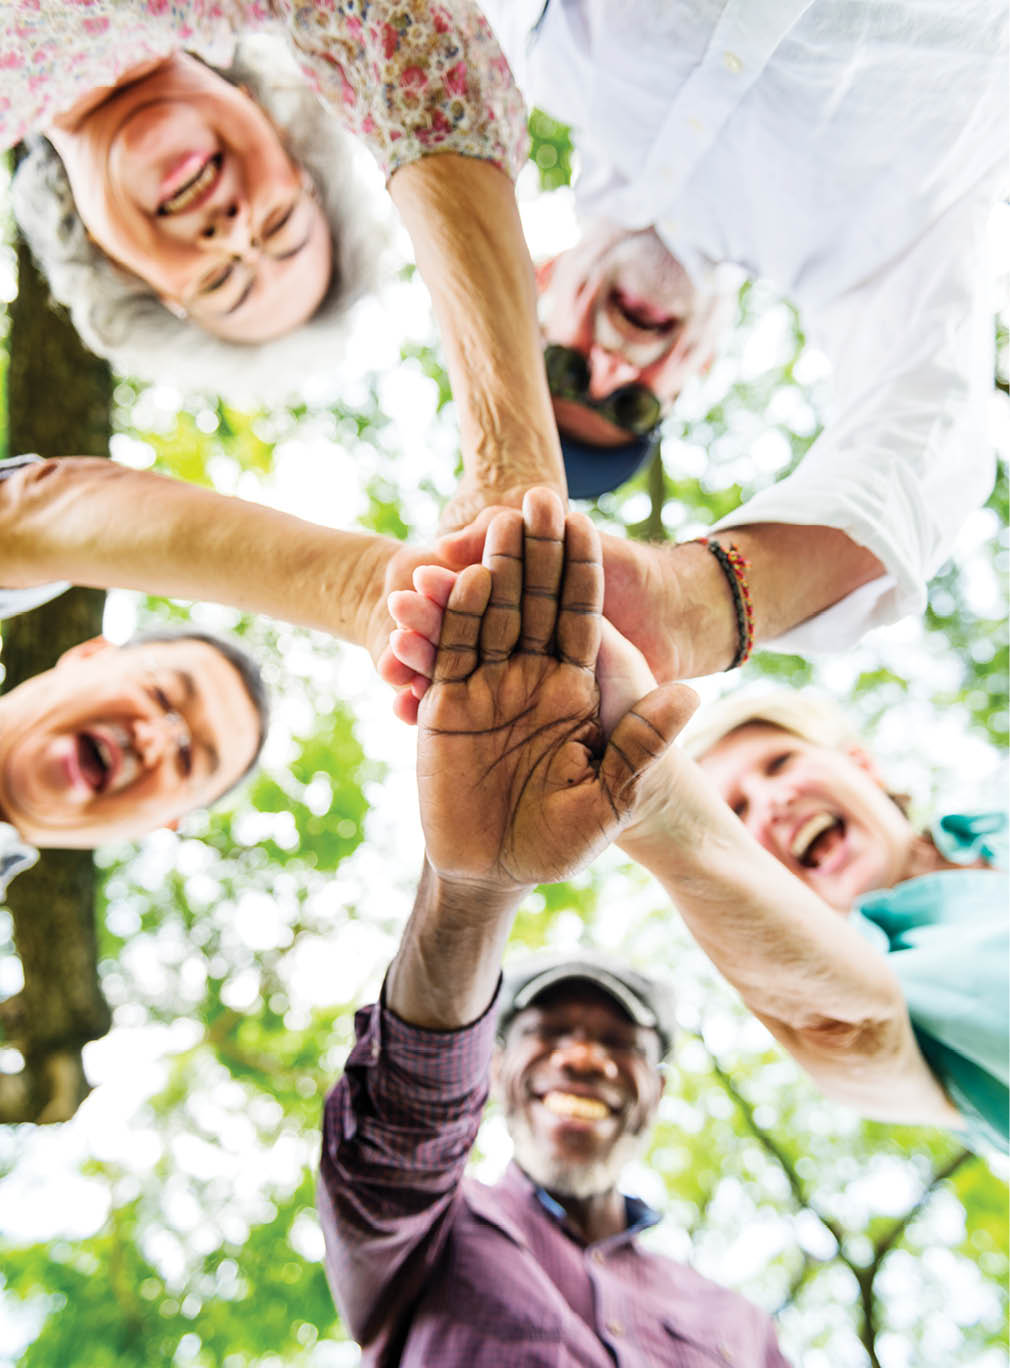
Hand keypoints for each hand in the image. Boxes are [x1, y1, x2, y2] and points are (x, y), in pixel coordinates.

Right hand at [412, 487, 695, 890]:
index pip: (579, 615)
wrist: (496, 872)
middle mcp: (532, 676)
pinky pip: (451, 652)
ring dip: (495, 569)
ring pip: (491, 615)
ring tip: (498, 521)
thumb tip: (692, 694)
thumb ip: (642, 743)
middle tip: (536, 496)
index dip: (580, 568)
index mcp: (575, 688)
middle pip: (535, 600)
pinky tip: (462, 580)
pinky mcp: (446, 702)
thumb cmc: (561, 841)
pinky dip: (454, 618)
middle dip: (537, 550)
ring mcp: (487, 685)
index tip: (582, 520)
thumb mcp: (610, 795)